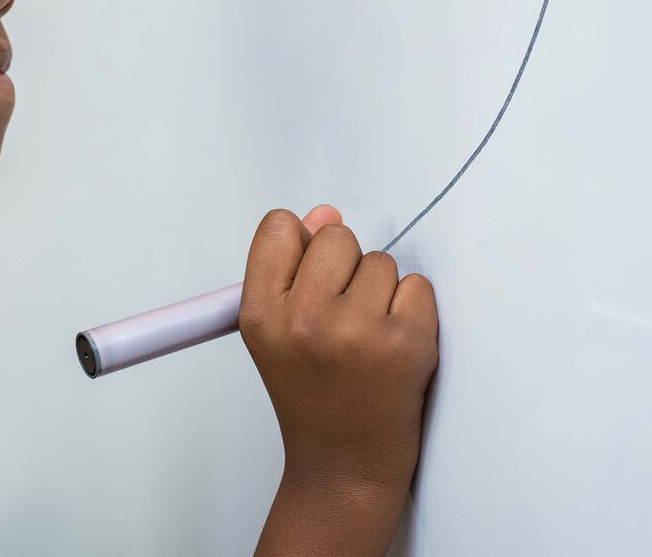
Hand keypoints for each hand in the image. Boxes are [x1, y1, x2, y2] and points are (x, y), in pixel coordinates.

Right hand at [239, 205, 438, 494]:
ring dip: (380, 289)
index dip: (299, 245)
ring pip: (380, 260)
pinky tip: (394, 342)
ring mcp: (357, 330)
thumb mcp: (275, 329)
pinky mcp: (406, 343)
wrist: (344, 465)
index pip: (279, 227)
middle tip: (342, 312)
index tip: (308, 273)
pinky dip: (412, 308)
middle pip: (335, 235)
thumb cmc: (310, 393)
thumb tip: (325, 214)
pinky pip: (418, 285)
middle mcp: (304, 318)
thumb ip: (291, 266)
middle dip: (344, 265)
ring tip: (367, 335)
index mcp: (261, 313)